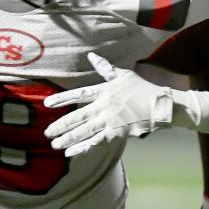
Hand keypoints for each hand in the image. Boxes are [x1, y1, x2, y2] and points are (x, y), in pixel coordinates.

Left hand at [43, 52, 174, 156]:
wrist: (161, 106)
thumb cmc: (142, 89)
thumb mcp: (123, 75)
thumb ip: (104, 68)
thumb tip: (91, 56)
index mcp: (104, 91)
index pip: (79, 94)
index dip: (63, 99)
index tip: (47, 103)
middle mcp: (104, 106)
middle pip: (79, 117)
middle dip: (61, 125)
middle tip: (47, 132)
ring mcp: (110, 121)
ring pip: (85, 131)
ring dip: (69, 138)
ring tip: (55, 144)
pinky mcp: (117, 133)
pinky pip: (96, 142)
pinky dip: (83, 147)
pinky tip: (71, 153)